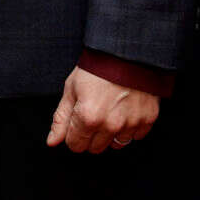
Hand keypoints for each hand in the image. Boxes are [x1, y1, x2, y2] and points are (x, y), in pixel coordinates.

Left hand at [45, 65, 159, 153]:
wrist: (126, 52)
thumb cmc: (97, 68)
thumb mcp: (71, 89)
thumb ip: (61, 118)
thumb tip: (52, 142)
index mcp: (87, 117)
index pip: (75, 145)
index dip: (73, 134)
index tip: (78, 120)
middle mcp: (110, 125)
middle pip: (95, 148)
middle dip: (91, 135)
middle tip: (94, 114)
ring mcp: (130, 123)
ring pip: (116, 145)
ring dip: (111, 134)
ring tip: (110, 111)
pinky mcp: (147, 119)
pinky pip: (136, 136)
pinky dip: (130, 127)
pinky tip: (125, 110)